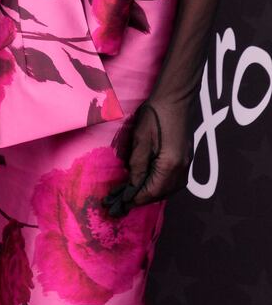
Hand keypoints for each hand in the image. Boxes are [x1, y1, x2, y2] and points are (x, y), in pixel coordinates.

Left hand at [104, 100, 192, 216]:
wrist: (175, 99)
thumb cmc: (155, 115)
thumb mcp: (141, 139)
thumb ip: (137, 165)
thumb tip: (132, 186)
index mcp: (171, 166)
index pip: (151, 192)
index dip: (134, 200)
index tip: (118, 205)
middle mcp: (182, 170)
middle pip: (160, 194)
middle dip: (140, 198)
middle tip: (119, 202)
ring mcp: (186, 166)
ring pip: (166, 189)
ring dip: (149, 193)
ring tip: (129, 194)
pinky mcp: (184, 160)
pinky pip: (171, 181)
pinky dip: (157, 185)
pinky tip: (145, 182)